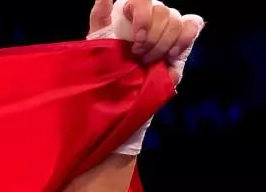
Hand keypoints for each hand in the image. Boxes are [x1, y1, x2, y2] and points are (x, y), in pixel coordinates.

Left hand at [88, 0, 203, 83]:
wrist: (123, 83)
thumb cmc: (109, 59)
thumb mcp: (99, 38)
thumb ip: (100, 15)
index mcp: (135, 9)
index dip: (143, 18)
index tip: (137, 39)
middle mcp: (154, 12)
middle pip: (162, 12)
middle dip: (151, 38)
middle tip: (138, 55)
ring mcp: (170, 22)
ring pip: (175, 22)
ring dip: (162, 45)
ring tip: (148, 60)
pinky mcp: (184, 34)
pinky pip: (192, 25)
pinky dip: (182, 40)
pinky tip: (170, 55)